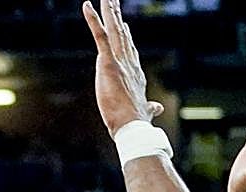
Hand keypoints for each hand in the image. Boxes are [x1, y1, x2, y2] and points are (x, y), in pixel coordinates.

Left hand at [82, 0, 163, 135]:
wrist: (134, 126)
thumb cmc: (137, 122)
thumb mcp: (145, 111)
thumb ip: (151, 108)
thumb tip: (158, 109)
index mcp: (135, 73)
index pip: (130, 50)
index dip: (127, 37)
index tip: (124, 25)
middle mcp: (129, 62)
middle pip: (122, 34)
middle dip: (117, 16)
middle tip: (113, 0)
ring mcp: (119, 60)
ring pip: (114, 29)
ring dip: (109, 10)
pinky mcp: (108, 62)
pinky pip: (100, 35)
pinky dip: (93, 19)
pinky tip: (87, 5)